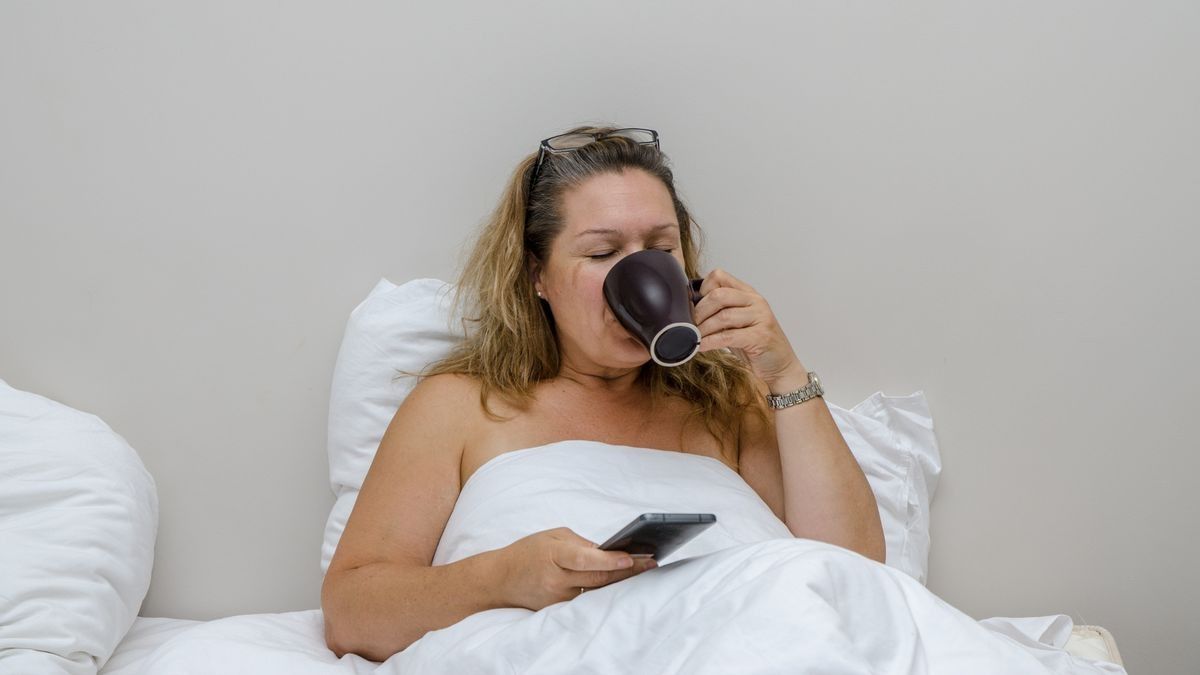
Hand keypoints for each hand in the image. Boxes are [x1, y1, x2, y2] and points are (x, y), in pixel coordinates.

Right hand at [498, 527, 656, 610]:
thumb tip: (608, 552)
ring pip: (596, 591)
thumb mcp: (552, 536)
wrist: (499, 579)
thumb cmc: (527, 552)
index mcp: (552, 555)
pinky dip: (605, 590)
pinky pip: (587, 599)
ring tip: (645, 570)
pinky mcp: (559, 610)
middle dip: (626, 571)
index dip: (609, 561)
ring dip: (620, 581)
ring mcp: (557, 599)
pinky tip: (623, 583)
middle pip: (597, 579)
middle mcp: (555, 580)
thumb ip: (581, 544)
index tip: (632, 557)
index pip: (585, 560)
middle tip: (651, 562)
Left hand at [692, 268, 802, 386]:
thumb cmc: (755, 345)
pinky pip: (728, 336)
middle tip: (688, 325)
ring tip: (693, 338)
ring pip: (723, 316)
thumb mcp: (736, 323)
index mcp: (747, 293)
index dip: (702, 289)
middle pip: (718, 295)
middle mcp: (755, 301)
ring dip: (703, 329)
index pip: (719, 276)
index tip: (693, 306)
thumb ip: (719, 313)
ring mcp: (760, 317)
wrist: (780, 366)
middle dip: (699, 312)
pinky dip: (710, 342)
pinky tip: (701, 347)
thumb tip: (689, 310)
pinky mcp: (761, 336)